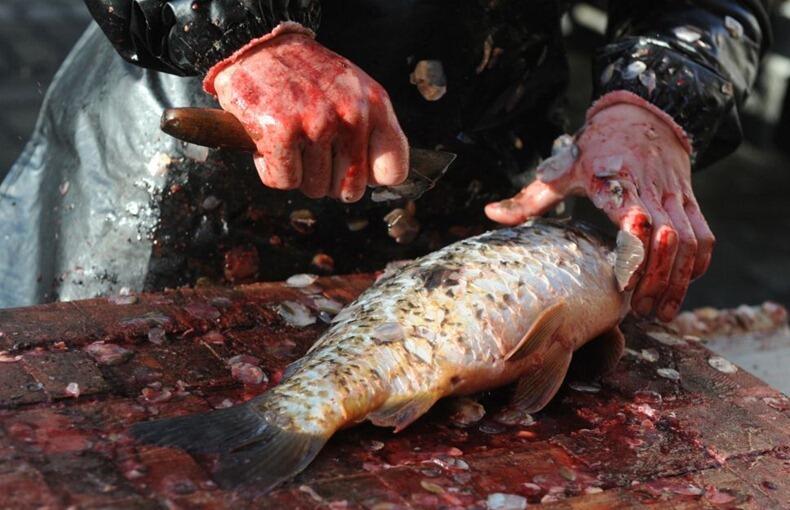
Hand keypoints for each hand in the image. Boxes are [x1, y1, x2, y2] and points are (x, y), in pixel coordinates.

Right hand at [211, 33, 408, 201]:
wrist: (261, 44)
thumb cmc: (309, 76)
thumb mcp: (354, 90)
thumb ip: (372, 128)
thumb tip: (375, 179)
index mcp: (375, 105)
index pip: (392, 172)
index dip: (370, 178)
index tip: (353, 168)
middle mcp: (351, 115)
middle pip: (350, 190)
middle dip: (330, 182)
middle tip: (314, 157)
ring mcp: (316, 124)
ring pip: (316, 188)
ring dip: (300, 174)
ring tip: (291, 142)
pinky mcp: (280, 132)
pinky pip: (283, 181)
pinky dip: (271, 170)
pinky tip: (270, 144)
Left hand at [485, 103, 714, 320]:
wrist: (640, 113)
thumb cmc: (595, 147)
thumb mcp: (561, 170)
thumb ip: (528, 198)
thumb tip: (489, 214)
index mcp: (616, 182)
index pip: (635, 218)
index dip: (635, 254)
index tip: (624, 287)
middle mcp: (651, 189)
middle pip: (667, 239)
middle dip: (658, 280)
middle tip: (642, 312)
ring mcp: (674, 195)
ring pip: (689, 241)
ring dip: (679, 279)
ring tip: (662, 311)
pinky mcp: (689, 199)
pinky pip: (703, 235)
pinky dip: (697, 263)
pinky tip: (683, 284)